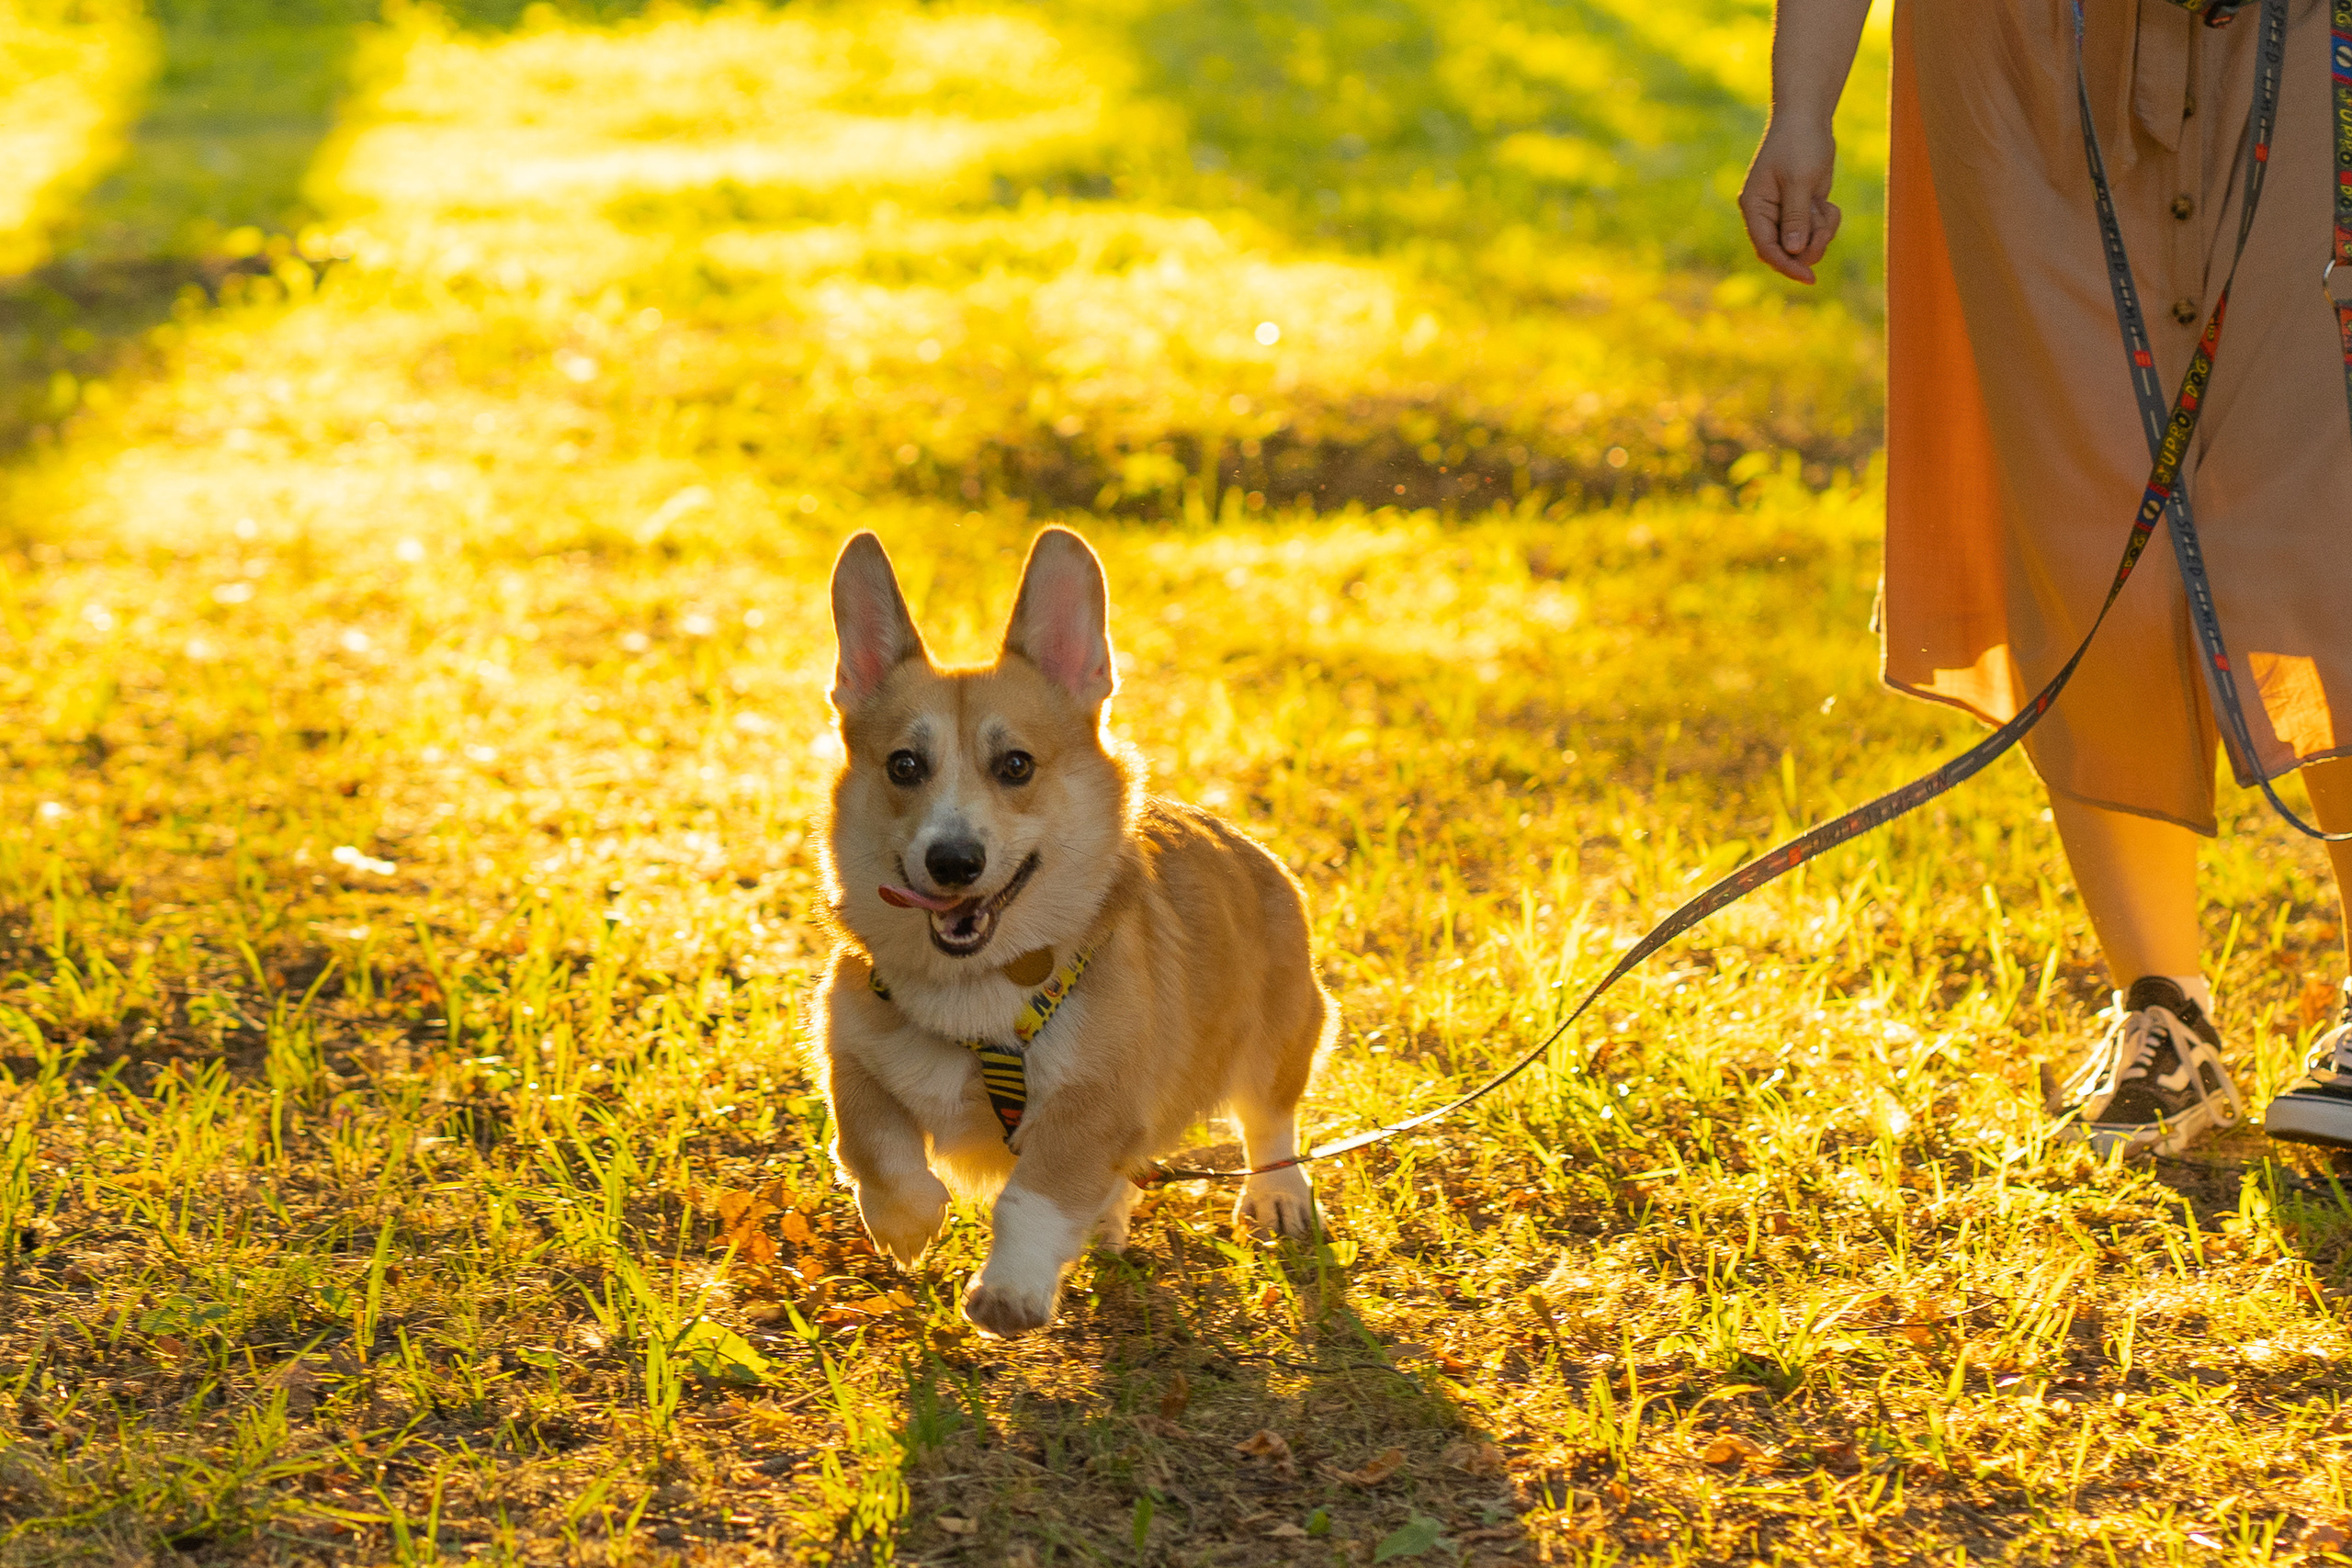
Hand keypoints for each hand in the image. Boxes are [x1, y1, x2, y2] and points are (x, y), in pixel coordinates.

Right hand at [1739, 120, 1842, 284]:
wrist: (1808, 119)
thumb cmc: (1799, 144)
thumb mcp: (1798, 180)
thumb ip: (1796, 217)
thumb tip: (1794, 251)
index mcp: (1755, 207)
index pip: (1767, 248)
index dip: (1787, 265)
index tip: (1809, 278)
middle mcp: (1767, 215)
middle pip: (1786, 252)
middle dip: (1810, 246)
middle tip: (1826, 228)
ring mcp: (1785, 214)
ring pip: (1805, 244)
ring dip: (1821, 232)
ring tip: (1827, 208)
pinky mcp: (1802, 210)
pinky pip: (1816, 231)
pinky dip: (1827, 223)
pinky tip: (1827, 203)